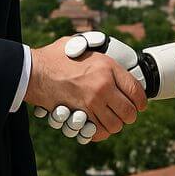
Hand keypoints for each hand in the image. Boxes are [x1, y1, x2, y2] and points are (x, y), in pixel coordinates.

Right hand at [25, 36, 146, 141]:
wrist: (33, 72)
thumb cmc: (54, 56)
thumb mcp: (79, 44)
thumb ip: (94, 46)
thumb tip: (102, 43)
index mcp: (107, 67)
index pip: (136, 90)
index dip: (142, 101)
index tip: (141, 104)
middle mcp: (103, 87)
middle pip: (130, 112)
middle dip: (130, 115)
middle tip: (126, 114)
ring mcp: (91, 104)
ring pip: (115, 125)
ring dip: (116, 124)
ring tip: (112, 120)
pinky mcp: (78, 116)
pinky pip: (98, 132)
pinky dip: (101, 132)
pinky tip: (99, 126)